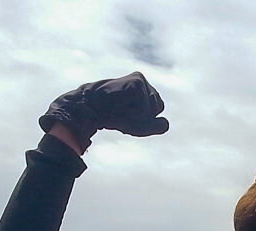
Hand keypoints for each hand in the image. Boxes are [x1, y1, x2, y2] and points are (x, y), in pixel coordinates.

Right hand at [38, 71, 168, 150]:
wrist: (89, 109)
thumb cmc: (111, 116)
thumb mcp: (136, 125)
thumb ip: (153, 126)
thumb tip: (166, 123)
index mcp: (143, 88)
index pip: (157, 110)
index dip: (144, 120)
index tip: (126, 115)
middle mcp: (142, 81)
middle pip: (158, 108)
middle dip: (143, 118)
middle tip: (123, 112)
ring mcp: (140, 80)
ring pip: (153, 108)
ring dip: (138, 116)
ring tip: (121, 108)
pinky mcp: (137, 82)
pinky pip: (145, 108)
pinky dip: (135, 113)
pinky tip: (120, 104)